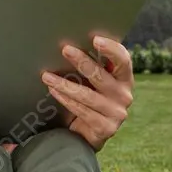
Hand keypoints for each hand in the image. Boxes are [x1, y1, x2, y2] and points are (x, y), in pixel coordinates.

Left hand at [41, 35, 133, 151]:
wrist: (88, 132)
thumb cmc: (90, 96)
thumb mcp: (93, 80)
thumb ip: (91, 65)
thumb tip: (68, 44)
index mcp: (124, 78)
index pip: (123, 60)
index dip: (112, 49)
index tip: (95, 39)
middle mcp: (124, 95)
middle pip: (102, 76)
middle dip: (83, 61)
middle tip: (65, 49)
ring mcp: (116, 113)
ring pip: (87, 95)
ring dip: (65, 84)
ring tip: (47, 75)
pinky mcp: (106, 128)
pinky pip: (82, 111)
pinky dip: (65, 99)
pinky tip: (53, 90)